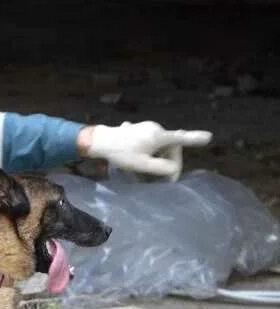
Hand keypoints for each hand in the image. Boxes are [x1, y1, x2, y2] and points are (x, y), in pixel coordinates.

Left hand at [85, 121, 211, 178]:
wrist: (99, 141)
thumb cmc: (120, 154)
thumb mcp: (142, 165)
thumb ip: (161, 168)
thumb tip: (174, 170)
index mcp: (158, 135)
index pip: (180, 138)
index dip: (195, 138)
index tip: (208, 137)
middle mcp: (155, 128)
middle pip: (170, 147)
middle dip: (168, 163)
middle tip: (161, 181)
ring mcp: (146, 127)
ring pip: (160, 146)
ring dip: (158, 159)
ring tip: (146, 172)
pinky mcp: (138, 129)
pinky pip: (150, 142)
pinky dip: (149, 152)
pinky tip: (137, 158)